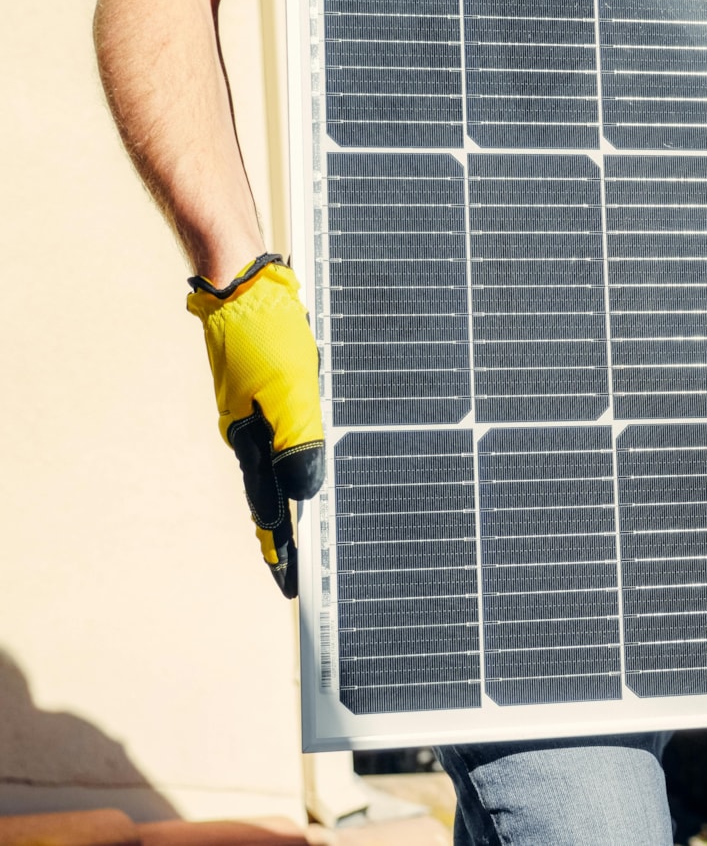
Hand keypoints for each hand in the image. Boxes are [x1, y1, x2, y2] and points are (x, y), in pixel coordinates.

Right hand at [186, 254, 324, 597]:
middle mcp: (249, 431)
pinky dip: (289, 458)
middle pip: (269, 492)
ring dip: (286, 497)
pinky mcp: (261, 391)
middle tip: (291, 567)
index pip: (269, 507)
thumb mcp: (291, 393)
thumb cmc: (266, 335)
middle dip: (281, 532)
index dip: (279, 545)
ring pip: (274, 464)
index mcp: (253, 439)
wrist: (239, 285)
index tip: (288, 582)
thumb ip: (299, 443)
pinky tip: (296, 463)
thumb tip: (305, 492)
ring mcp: (252, 411)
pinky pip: (279, 435)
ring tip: (295, 531)